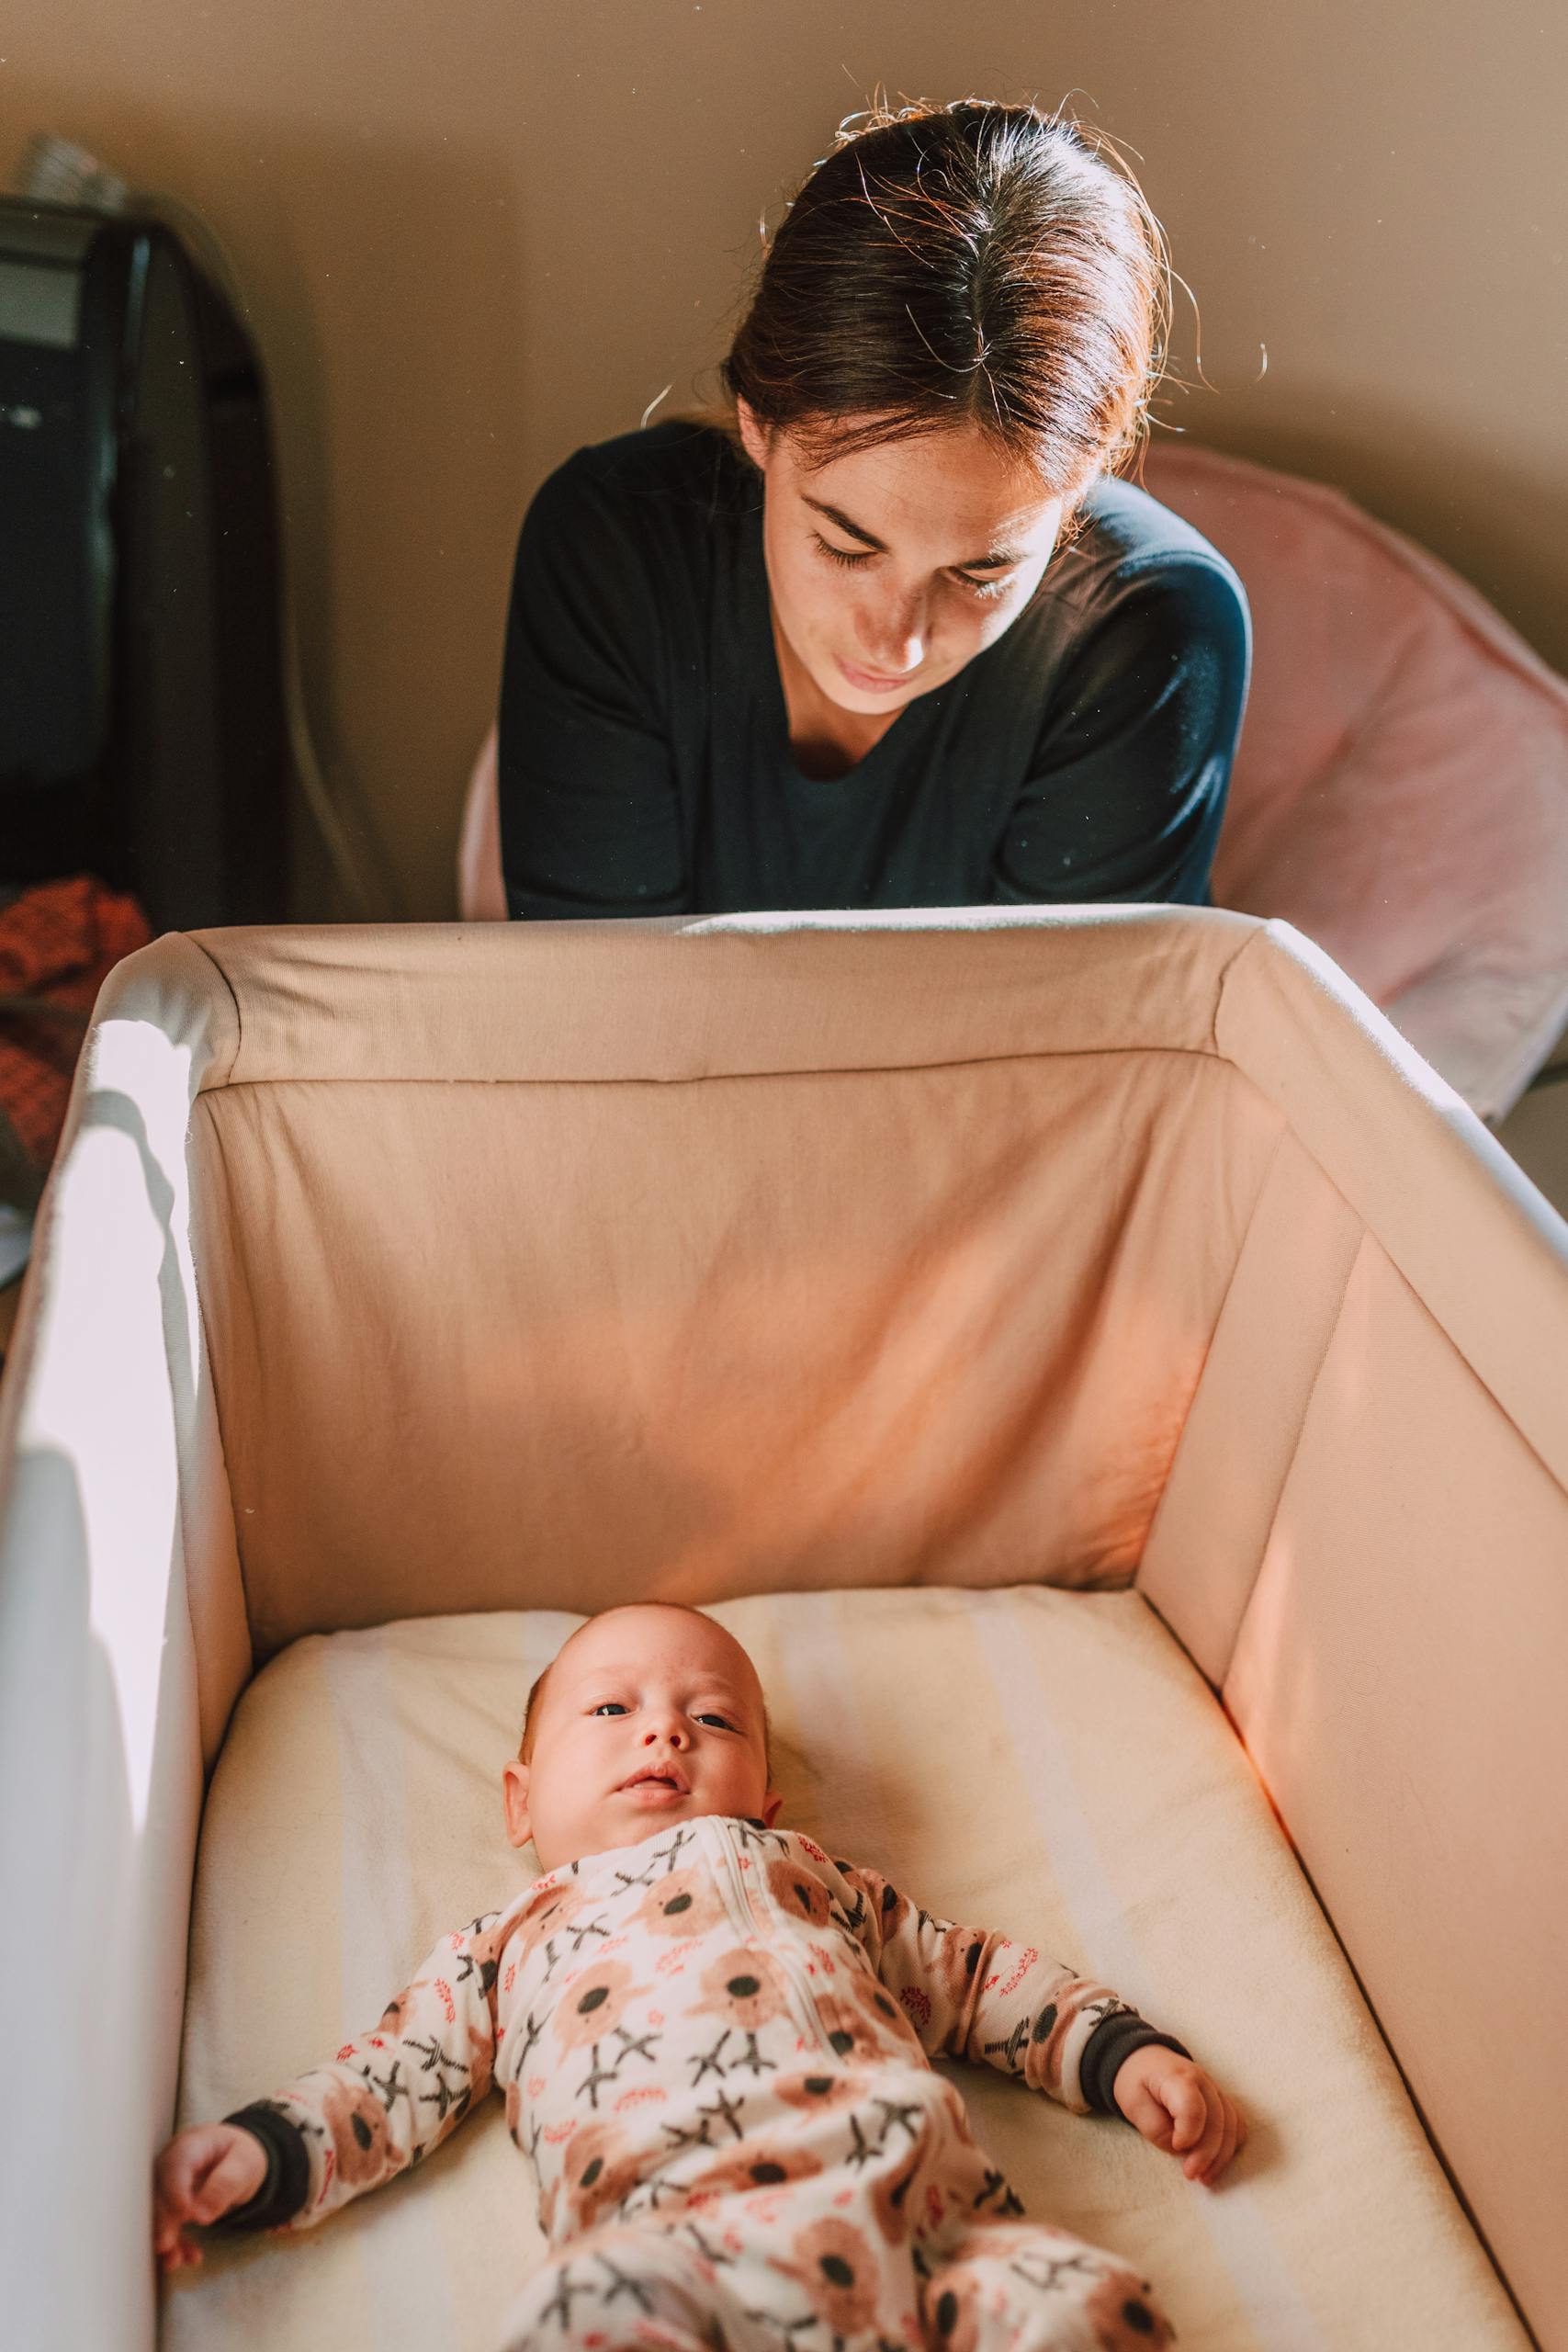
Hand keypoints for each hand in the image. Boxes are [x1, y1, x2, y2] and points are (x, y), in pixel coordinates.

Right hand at [152, 2123, 267, 2271]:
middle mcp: (172, 2164)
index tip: (185, 2215)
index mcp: (192, 2145)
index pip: (176, 2165)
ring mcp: (168, 2186)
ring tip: (175, 2262)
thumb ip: (225, 2184)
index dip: (175, 2190)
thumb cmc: (240, 2155)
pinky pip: (168, 2227)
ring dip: (165, 2238)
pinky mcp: (170, 2206)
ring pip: (158, 2213)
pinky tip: (190, 2258)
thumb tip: (201, 2216)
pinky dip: (176, 2245)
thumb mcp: (244, 2164)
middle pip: (158, 2191)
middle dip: (161, 2220)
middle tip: (165, 2246)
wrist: (237, 2159)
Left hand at [1111, 2045, 1245, 2186]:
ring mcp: (1215, 2090)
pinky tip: (1217, 2163)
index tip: (1176, 2147)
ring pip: (1231, 2125)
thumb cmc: (1136, 2081)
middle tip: (1190, 2174)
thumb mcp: (1133, 2103)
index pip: (1193, 2107)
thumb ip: (1155, 2128)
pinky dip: (1231, 2146)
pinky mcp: (1220, 2100)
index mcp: (1178, 2077)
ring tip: (1205, 2177)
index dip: (1189, 2133)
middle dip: (1206, 2154)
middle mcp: (1203, 2081)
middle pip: (1217, 2121)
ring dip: (1221, 2156)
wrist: (1143, 2059)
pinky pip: (1236, 2124)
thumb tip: (1180, 2149)